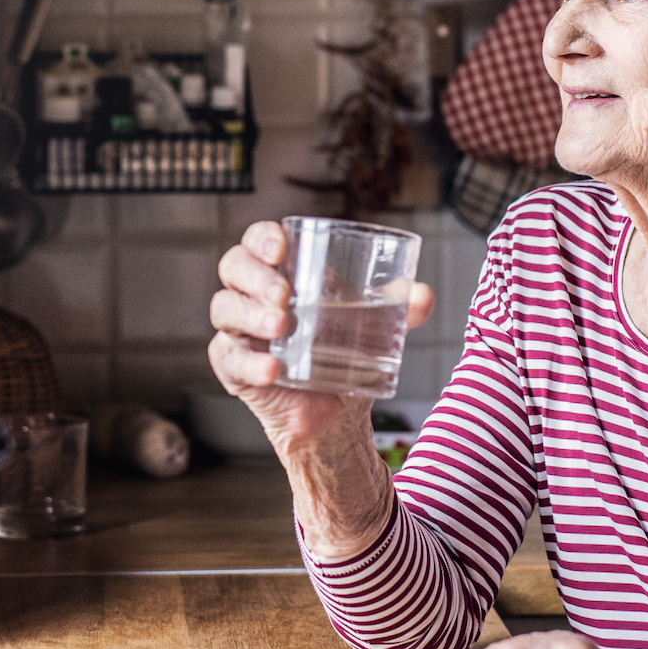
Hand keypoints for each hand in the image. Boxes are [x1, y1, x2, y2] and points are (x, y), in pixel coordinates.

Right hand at [207, 220, 433, 456]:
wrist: (336, 411)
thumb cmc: (345, 352)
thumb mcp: (374, 325)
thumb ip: (398, 307)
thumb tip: (423, 294)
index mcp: (281, 271)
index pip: (258, 241)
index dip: (262, 238)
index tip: (281, 247)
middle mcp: (252, 295)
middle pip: (233, 268)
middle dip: (256, 276)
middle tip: (284, 295)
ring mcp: (238, 330)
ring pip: (224, 308)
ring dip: (251, 315)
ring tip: (282, 327)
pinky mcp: (234, 367)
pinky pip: (230, 359)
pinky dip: (251, 363)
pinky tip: (272, 369)